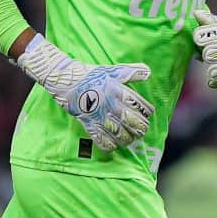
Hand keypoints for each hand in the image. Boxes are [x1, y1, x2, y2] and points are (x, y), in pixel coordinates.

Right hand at [16, 34, 153, 150]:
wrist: (66, 80)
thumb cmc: (91, 74)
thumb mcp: (112, 70)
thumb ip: (132, 72)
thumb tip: (149, 72)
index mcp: (117, 90)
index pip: (137, 103)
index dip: (146, 110)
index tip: (149, 114)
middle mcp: (109, 103)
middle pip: (130, 120)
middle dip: (139, 128)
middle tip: (142, 131)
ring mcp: (98, 114)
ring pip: (117, 132)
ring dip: (126, 138)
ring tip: (130, 140)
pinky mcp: (87, 122)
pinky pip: (99, 138)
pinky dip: (108, 145)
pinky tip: (113, 147)